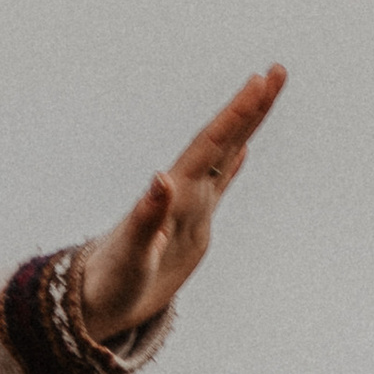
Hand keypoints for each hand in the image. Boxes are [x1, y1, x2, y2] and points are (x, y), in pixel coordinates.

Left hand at [75, 64, 284, 341]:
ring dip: (245, 127)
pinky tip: (242, 152)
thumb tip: (161, 177)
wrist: (96, 302)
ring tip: (265, 93)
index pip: (210, 146)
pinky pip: (218, 187)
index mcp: (174, 195)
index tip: (260, 82)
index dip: (235, 115)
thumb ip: (147, 215)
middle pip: (222, 141)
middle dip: (250, 108)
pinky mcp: (192, 227)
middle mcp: (183, 193)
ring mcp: (190, 207)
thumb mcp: (131, 253)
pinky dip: (232, 167)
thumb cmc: (110, 281)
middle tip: (277, 70)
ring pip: (225, 157)